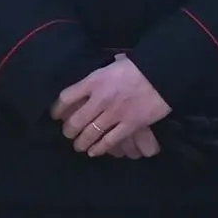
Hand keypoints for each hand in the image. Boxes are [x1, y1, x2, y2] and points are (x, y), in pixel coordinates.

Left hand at [53, 55, 171, 157]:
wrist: (162, 73)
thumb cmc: (138, 65)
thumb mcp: (111, 66)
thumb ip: (99, 77)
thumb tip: (90, 84)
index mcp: (94, 81)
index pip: (66, 97)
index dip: (57, 109)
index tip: (55, 115)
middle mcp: (100, 99)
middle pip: (76, 120)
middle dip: (69, 131)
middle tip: (68, 134)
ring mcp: (114, 114)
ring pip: (90, 133)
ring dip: (81, 142)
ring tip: (78, 146)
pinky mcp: (130, 125)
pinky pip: (110, 140)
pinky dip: (99, 148)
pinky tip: (93, 152)